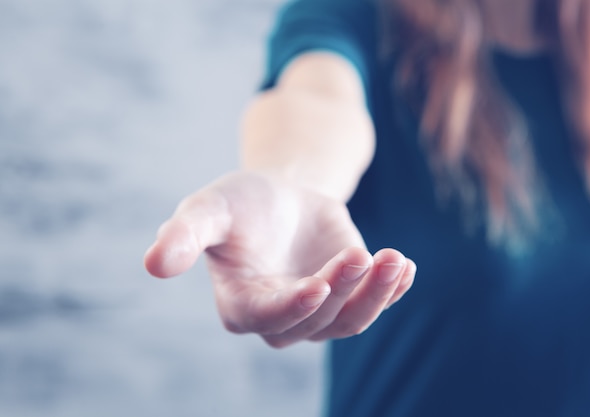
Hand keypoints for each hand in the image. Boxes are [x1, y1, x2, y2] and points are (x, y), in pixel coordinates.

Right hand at [144, 172, 415, 347]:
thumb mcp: (208, 209)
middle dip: (341, 290)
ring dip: (377, 294)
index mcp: (242, 303)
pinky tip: (404, 267)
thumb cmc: (238, 203)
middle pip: (316, 319)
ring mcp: (319, 310)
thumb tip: (153, 264)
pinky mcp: (347, 294)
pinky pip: (373, 302)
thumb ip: (184, 235)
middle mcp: (281, 316)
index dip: (292, 308)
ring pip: (351, 319)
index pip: (268, 318)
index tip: (318, 286)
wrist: (278, 194)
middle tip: (362, 254)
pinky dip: (392, 289)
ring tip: (395, 260)